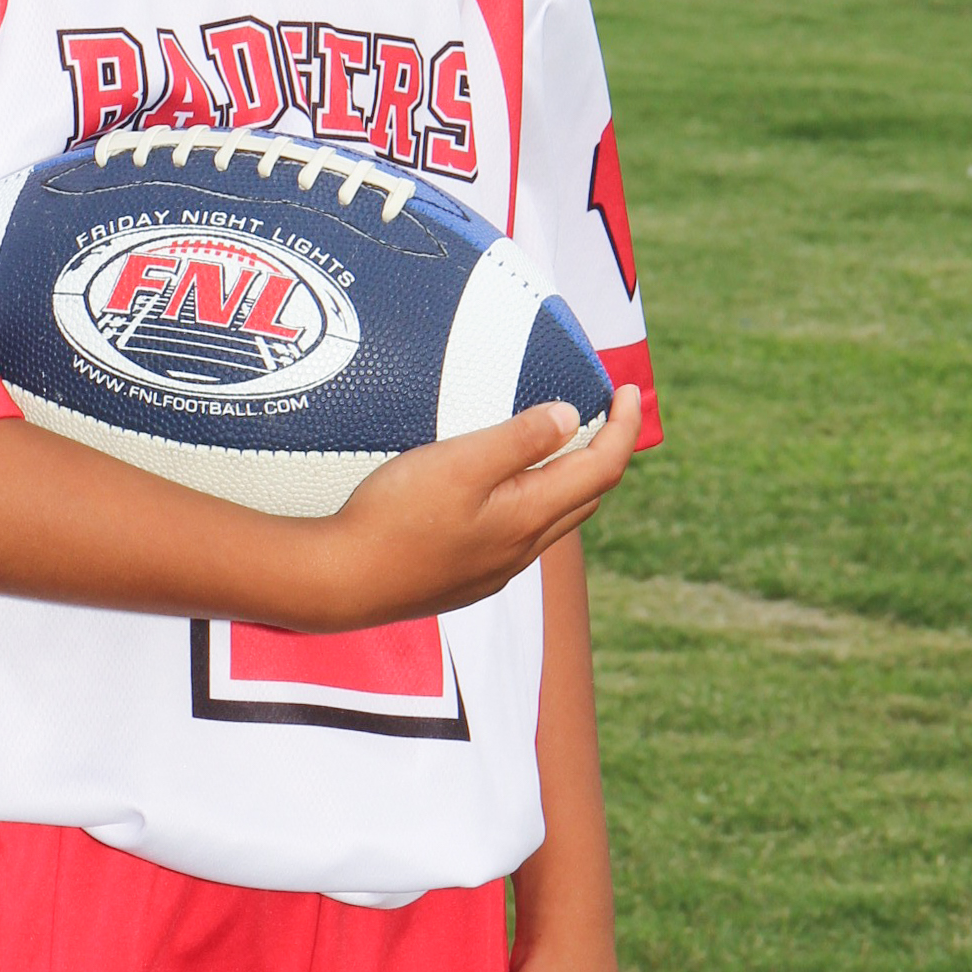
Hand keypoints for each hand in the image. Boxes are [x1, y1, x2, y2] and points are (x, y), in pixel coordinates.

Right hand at [307, 383, 641, 630]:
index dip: (624, 427)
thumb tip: (571, 417)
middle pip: (586, 496)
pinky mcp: (468, 578)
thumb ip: (518, 439)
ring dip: (570, 479)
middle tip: (604, 410)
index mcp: (528, 516)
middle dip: (604, 451)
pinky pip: (521, 536)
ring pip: (554, 520)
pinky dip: (535, 502)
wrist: (342, 582)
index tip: (629, 389)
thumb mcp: (459, 463)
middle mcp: (522, 549)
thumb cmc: (395, 517)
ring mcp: (496, 569)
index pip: (602, 468)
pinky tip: (505, 490)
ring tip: (560, 442)